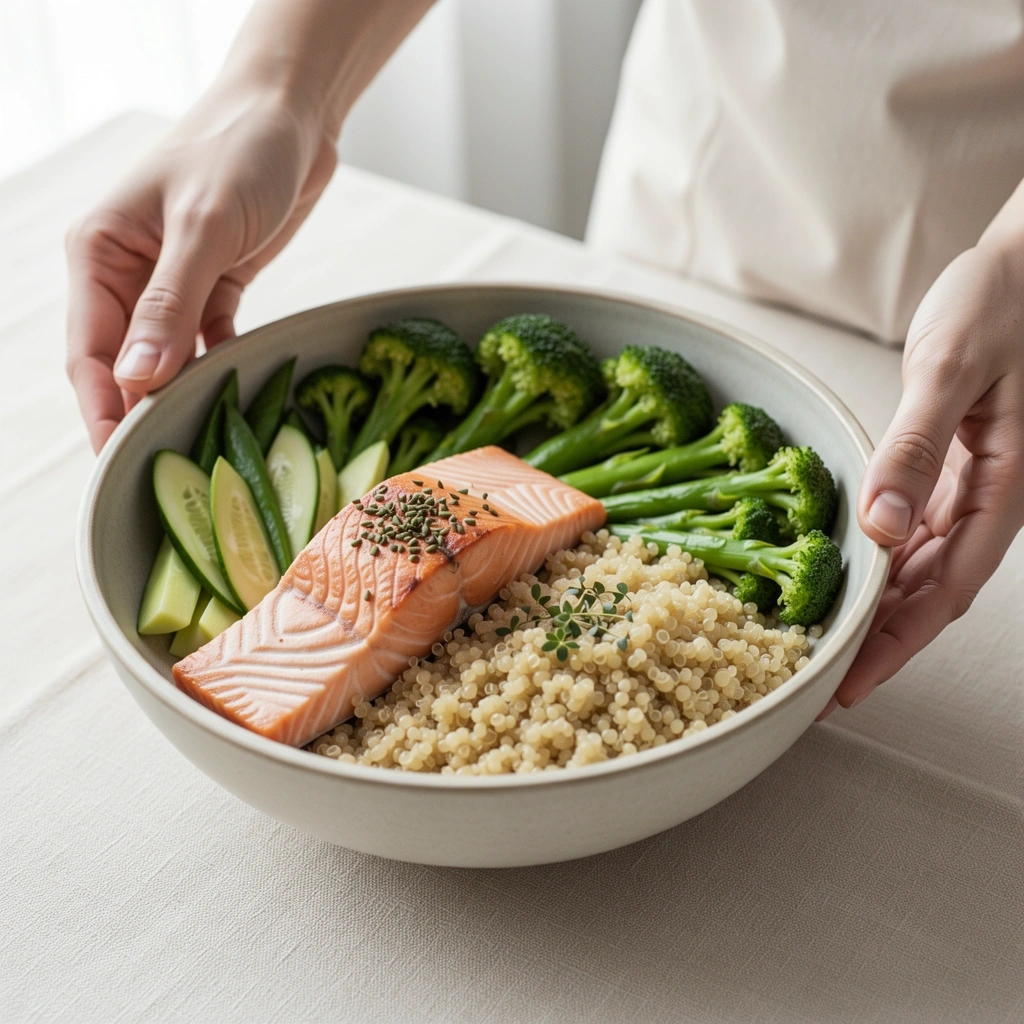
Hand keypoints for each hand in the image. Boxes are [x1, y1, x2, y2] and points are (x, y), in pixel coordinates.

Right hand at [65, 77, 336, 450]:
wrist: (291, 116)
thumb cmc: (238, 151)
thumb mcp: (203, 228)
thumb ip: (169, 305)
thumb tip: (136, 379)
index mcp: (100, 253)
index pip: (89, 351)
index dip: (102, 409)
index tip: (116, 460)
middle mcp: (128, 272)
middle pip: (123, 363)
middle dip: (136, 412)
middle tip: (158, 467)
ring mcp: (173, 282)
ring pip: (165, 358)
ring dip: (176, 396)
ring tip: (192, 446)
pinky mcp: (217, 286)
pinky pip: (209, 342)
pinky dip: (216, 369)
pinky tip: (228, 402)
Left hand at [820, 241, 1023, 717]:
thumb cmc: (1001, 302)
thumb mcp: (950, 369)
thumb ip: (915, 448)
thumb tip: (882, 528)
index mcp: (1005, 488)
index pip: (944, 591)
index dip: (895, 644)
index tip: (849, 686)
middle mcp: (994, 497)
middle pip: (932, 590)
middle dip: (881, 639)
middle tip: (822, 677)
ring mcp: (976, 483)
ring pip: (925, 564)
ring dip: (881, 604)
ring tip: (829, 636)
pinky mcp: (956, 463)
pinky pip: (920, 527)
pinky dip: (886, 557)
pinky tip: (855, 571)